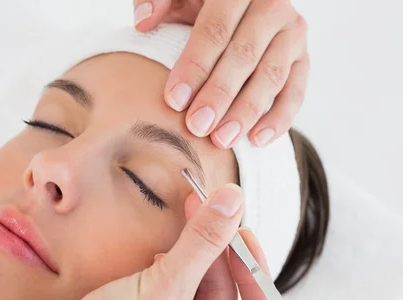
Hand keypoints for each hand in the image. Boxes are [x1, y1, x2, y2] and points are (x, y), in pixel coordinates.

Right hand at [0, 186, 285, 299]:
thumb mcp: (168, 289)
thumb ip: (205, 241)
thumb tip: (234, 200)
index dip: (259, 271)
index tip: (241, 234)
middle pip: (230, 297)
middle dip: (216, 250)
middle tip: (205, 207)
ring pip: (198, 293)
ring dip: (190, 256)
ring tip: (182, 220)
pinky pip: (171, 298)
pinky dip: (168, 272)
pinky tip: (156, 251)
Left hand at [134, 0, 308, 147]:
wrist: (240, 7)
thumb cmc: (198, 5)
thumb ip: (160, 1)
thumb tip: (143, 21)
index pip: (214, 31)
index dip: (194, 67)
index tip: (174, 100)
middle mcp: (272, 7)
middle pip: (244, 56)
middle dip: (219, 95)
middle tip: (197, 127)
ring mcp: (292, 33)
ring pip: (271, 77)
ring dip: (246, 112)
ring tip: (221, 139)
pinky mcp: (303, 58)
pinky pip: (296, 91)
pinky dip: (279, 118)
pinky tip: (256, 140)